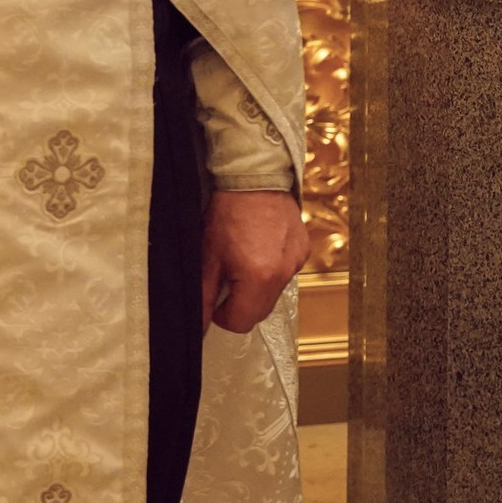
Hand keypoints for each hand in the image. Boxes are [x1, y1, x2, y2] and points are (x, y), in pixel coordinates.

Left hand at [201, 190, 307, 333]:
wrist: (255, 177)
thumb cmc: (229, 212)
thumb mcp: (209, 256)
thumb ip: (204, 296)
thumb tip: (198, 325)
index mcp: (259, 278)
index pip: (241, 322)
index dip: (222, 315)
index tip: (215, 298)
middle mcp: (283, 274)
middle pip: (260, 313)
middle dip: (241, 304)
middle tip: (226, 278)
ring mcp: (296, 262)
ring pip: (273, 294)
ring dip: (257, 288)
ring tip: (243, 259)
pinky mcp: (303, 250)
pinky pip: (285, 274)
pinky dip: (271, 271)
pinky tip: (260, 249)